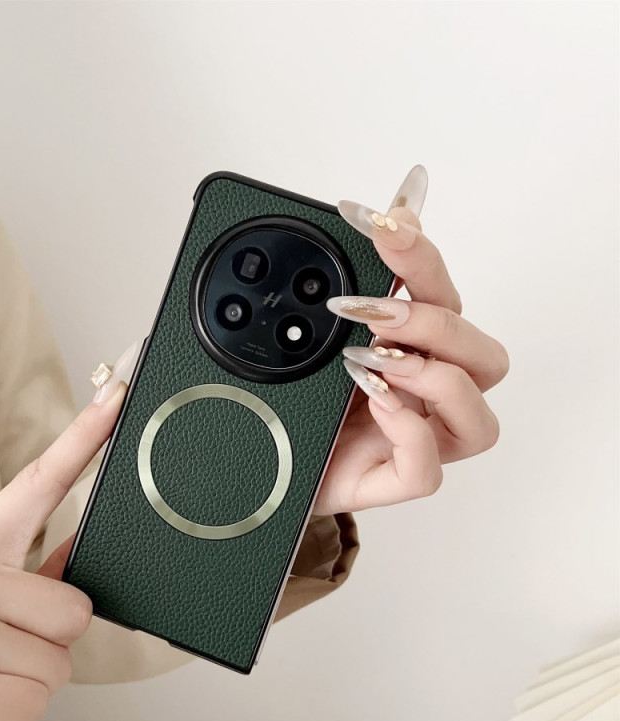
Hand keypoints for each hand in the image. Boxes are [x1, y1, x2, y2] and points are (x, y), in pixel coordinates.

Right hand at [0, 374, 127, 720]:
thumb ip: (33, 571)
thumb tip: (88, 541)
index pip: (38, 482)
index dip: (83, 439)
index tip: (119, 400)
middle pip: (74, 608)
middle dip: (50, 647)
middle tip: (2, 657)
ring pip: (57, 662)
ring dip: (31, 685)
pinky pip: (32, 704)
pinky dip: (12, 719)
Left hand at [314, 166, 508, 513]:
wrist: (269, 461)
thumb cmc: (305, 396)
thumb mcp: (314, 333)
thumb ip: (352, 283)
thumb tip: (376, 210)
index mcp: (418, 348)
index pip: (442, 294)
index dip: (420, 254)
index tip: (380, 221)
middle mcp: (430, 393)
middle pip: (482, 354)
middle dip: (430, 322)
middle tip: (368, 310)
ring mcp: (420, 440)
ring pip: (479, 419)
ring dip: (430, 378)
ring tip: (370, 361)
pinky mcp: (395, 480)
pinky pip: (429, 470)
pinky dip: (409, 433)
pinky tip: (374, 404)